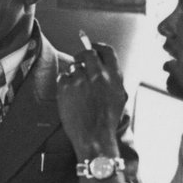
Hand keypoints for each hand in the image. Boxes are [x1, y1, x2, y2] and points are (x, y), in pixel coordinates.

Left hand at [56, 43, 128, 157]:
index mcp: (114, 76)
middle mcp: (98, 75)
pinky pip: (63, 76)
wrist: (94, 137)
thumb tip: (102, 64)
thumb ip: (112, 78)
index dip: (98, 46)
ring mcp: (81, 80)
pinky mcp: (66, 87)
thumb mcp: (118, 97)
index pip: (107, 51)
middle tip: (79, 61)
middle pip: (88, 53)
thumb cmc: (106, 120)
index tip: (92, 46)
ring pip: (74, 66)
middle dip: (82, 55)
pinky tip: (69, 96)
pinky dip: (65, 84)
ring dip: (74, 74)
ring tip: (77, 90)